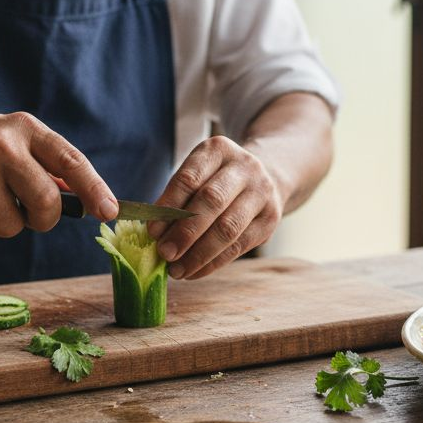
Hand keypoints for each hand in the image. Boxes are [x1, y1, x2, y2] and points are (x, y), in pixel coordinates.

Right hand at [0, 112, 118, 240]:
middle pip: (47, 202)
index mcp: (24, 128)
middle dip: (43, 218)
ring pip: (13, 225)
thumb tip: (90, 200)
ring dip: (2, 223)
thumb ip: (46, 166)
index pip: (71, 160)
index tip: (110, 212)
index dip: (95, 189)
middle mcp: (1, 145)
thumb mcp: (11, 142)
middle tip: (29, 214)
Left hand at [148, 136, 284, 279]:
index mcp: (218, 149)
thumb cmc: (218, 180)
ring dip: (198, 254)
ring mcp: (262, 192)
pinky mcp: (271, 219)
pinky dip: (213, 263)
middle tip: (164, 253)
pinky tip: (194, 272)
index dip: (169, 206)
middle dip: (185, 232)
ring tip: (177, 270)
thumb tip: (155, 235)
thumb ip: (177, 199)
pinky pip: (239, 246)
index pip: (189, 178)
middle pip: (212, 201)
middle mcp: (245, 166)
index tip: (152, 231)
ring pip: (228, 228)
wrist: (267, 177)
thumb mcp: (199, 174)